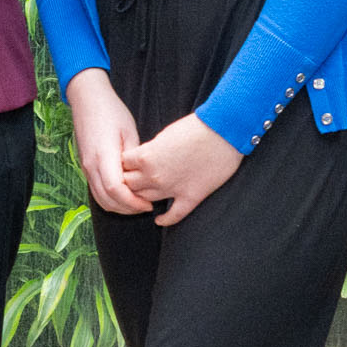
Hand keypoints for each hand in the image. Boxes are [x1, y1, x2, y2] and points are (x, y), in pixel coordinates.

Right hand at [67, 72, 150, 215]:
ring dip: (118, 206)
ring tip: (136, 203)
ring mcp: (86, 167)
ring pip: (100, 199)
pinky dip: (110, 199)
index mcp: (103, 155)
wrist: (87, 100)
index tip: (148, 204)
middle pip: (107, 200)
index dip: (132, 202)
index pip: (116, 189)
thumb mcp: (129, 131)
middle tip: (145, 207)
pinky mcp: (86, 167)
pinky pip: (96, 191)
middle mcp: (91, 165)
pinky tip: (125, 194)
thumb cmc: (111, 111)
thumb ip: (134, 158)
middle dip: (127, 209)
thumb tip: (142, 177)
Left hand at [119, 115, 245, 227]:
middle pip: (128, 184)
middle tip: (132, 178)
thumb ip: (150, 150)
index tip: (129, 162)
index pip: (122, 164)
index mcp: (145, 156)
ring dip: (142, 197)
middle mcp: (154, 176)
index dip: (124, 162)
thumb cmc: (195, 127)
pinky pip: (173, 216)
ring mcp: (172, 189)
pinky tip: (160, 220)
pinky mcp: (190, 197)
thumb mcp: (164, 134)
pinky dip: (165, 220)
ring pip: (145, 200)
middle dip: (128, 180)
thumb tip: (145, 160)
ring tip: (143, 196)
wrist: (223, 131)